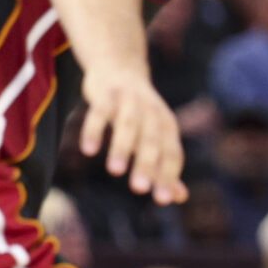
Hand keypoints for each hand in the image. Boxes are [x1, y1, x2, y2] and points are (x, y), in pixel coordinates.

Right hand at [79, 68, 186, 203]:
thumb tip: (179, 197)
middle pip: (151, 140)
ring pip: (127, 125)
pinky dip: (94, 129)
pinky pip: (100, 111)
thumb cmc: (140, 112)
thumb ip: (165, 167)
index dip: (168, 175)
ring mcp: (129, 101)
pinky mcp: (106, 93)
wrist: (120, 67)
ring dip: (121, 147)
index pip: (172, 153)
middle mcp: (152, 112)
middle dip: (147, 164)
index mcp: (167, 126)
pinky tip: (88, 150)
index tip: (162, 200)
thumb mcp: (156, 136)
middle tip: (139, 189)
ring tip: (115, 172)